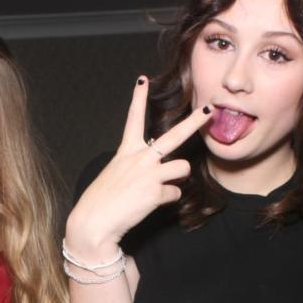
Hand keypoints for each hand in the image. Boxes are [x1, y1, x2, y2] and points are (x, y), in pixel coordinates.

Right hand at [66, 77, 210, 259]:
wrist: (92, 223)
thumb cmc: (100, 202)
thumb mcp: (114, 176)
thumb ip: (135, 168)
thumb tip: (157, 171)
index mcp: (126, 152)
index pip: (133, 119)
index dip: (138, 98)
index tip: (142, 80)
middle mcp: (140, 158)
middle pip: (174, 135)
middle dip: (195, 121)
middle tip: (209, 108)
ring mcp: (149, 174)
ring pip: (182, 168)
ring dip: (177, 178)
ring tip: (161, 186)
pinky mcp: (155, 192)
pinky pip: (175, 194)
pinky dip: (166, 200)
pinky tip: (150, 204)